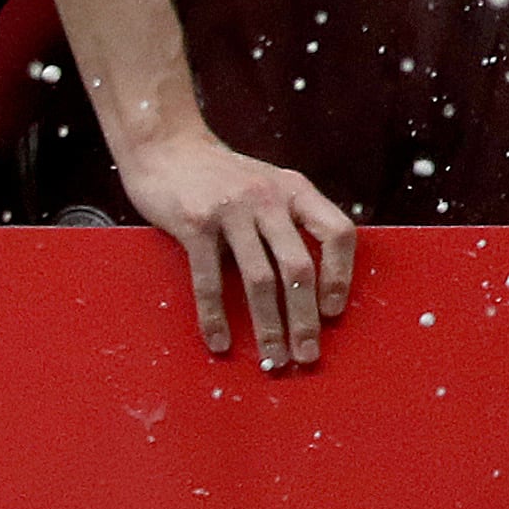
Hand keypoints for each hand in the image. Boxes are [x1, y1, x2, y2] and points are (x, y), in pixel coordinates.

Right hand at [114, 129, 357, 371]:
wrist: (167, 148)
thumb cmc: (222, 178)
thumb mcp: (268, 186)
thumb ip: (289, 221)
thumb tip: (313, 284)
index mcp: (295, 189)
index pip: (337, 232)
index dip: (341, 274)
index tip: (334, 311)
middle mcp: (269, 197)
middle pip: (299, 265)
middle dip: (306, 318)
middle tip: (307, 355)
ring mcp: (232, 210)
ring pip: (260, 279)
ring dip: (269, 326)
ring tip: (273, 360)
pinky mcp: (196, 223)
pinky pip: (210, 281)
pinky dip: (216, 317)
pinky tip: (221, 343)